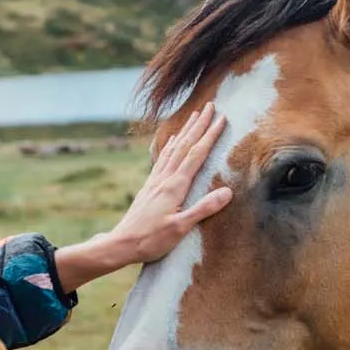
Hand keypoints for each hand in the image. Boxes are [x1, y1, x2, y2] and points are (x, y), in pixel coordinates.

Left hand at [113, 101, 231, 263]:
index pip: (196, 154)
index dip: (210, 135)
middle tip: (210, 106)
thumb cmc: (151, 239)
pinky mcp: (150, 186)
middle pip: (185, 145)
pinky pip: (162, 158)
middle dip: (199, 124)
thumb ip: (203, 209)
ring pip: (173, 148)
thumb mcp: (180, 228)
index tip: (221, 119)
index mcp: (174, 186)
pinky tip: (171, 140)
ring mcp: (156, 180)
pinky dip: (170, 145)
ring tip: (193, 115)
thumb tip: (228, 192)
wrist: (122, 243)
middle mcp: (164, 178)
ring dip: (185, 130)